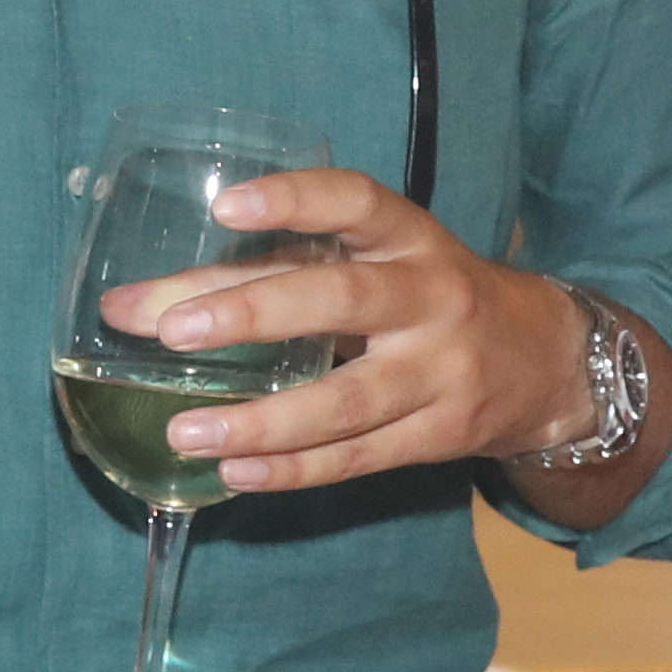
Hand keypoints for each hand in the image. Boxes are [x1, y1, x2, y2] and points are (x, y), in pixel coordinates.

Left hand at [134, 166, 596, 493]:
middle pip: (344, 300)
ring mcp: (442, 370)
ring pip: (347, 400)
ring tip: (185, 431)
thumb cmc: (421, 298)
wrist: (544, 361)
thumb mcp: (364, 267)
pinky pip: (358, 457)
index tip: (226, 205)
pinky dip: (294, 469)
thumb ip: (254, 275)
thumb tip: (126, 306)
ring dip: (261, 420)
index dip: (294, 199)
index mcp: (410, 237)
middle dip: (254, 314)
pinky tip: (235, 471)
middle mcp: (432, 295)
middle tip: (172, 332)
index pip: (356, 202)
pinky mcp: (441, 434)